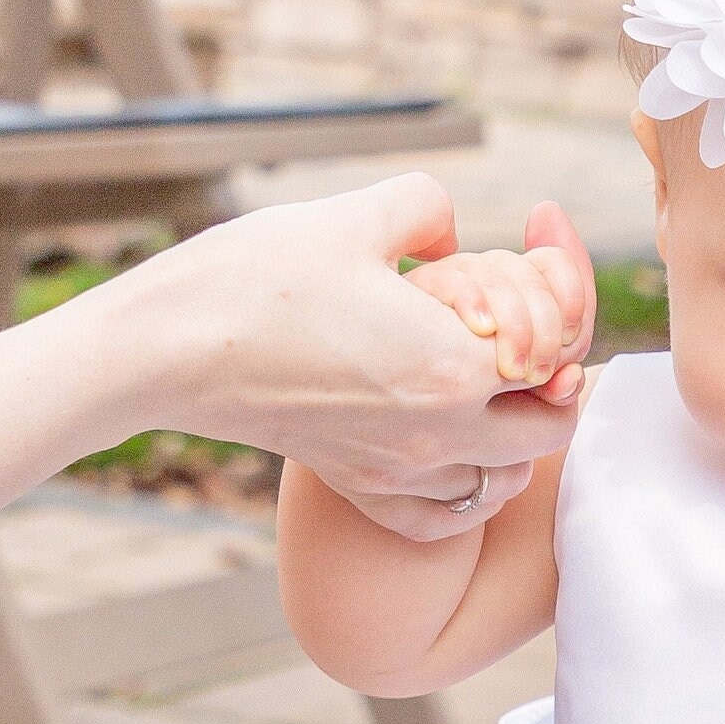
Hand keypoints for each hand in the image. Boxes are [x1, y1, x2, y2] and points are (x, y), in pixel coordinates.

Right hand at [109, 179, 595, 503]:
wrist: (166, 351)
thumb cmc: (255, 277)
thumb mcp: (353, 215)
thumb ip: (426, 209)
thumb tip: (451, 236)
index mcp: (453, 366)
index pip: (557, 358)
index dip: (558, 315)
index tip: (528, 282)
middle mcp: (438, 434)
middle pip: (549, 429)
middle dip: (553, 384)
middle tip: (522, 337)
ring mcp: (399, 470)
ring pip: (504, 479)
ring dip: (516, 436)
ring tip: (491, 386)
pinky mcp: (361, 485)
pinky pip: (444, 514)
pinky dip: (466, 486)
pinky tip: (450, 442)